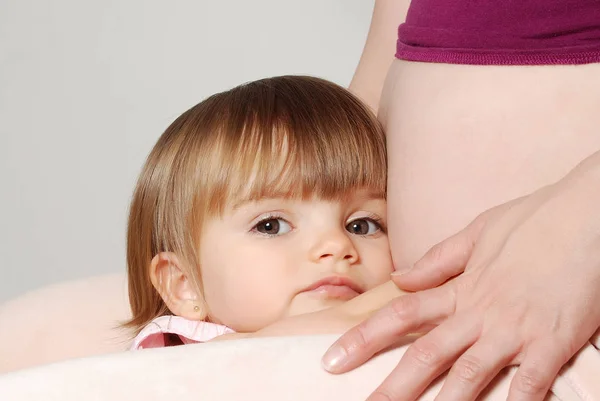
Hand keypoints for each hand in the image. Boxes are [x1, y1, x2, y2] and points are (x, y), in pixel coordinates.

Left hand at [322, 171, 599, 400]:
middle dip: (391, 386)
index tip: (334, 358)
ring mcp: (514, 330)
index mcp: (460, 287)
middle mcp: (480, 313)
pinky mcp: (551, 343)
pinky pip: (528, 384)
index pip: (400, 314)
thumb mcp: (477, 232)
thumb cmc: (533, 220)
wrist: (586, 214)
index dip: (363, 338)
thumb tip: (399, 277)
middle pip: (425, 355)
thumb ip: (437, 260)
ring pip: (468, 375)